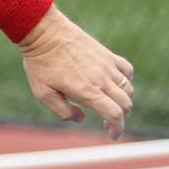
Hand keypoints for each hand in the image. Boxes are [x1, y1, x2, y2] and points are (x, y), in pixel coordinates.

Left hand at [17, 8, 134, 140]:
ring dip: (123, 102)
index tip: (113, 135)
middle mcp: (102, 79)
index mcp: (87, 91)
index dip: (117, 128)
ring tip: (109, 106)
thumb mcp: (43, 93)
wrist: (45, 32)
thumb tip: (81, 118)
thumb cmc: (41, 64)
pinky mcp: (107, 54)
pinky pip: (127, 70)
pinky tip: (115, 85)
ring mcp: (107, 65)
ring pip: (128, 89)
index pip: (114, 115)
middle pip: (125, 104)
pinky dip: (126, 81)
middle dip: (121, 118)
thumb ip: (62, 111)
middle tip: (109, 124)